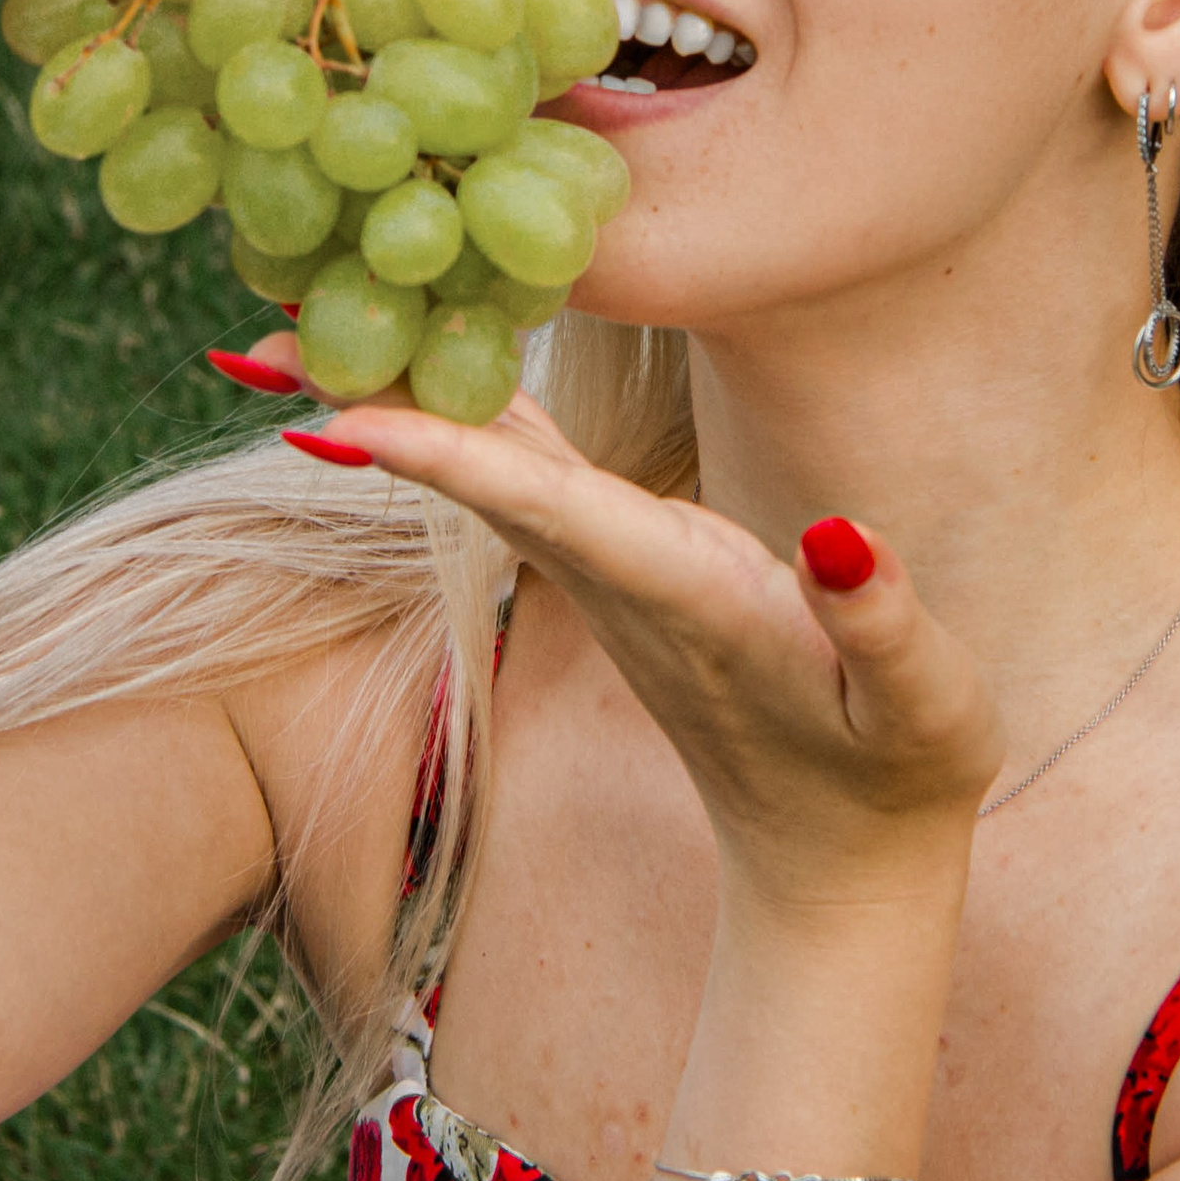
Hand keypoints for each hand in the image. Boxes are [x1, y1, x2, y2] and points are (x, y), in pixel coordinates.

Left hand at [266, 360, 1003, 909]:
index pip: (547, 511)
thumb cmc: (896, 774)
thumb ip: (884, 624)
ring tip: (289, 318)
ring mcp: (606, 574)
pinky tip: (410, 349)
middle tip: (255, 333)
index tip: (335, 416)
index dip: (446, 456)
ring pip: (489, 463)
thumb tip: (840, 535)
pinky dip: (458, 404)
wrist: (838, 862)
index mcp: (683, 596)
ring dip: (394, 394)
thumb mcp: (924, 710)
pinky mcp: (615, 563)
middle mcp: (619, 579)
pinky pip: (522, 465)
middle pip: (480, 475)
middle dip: (374, 405)